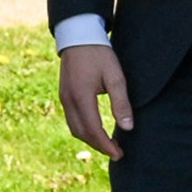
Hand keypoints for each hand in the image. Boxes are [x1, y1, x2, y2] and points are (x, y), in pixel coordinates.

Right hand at [58, 45, 134, 159]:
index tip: (119, 154)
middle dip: (99, 146)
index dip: (106, 145)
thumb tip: (127, 128)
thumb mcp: (115, 77)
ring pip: (74, 128)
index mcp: (81, 97)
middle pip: (82, 133)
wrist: (78, 36)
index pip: (94, 130)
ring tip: (107, 144)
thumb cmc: (99, 55)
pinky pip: (72, 119)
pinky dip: (84, 130)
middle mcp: (68, 100)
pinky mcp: (64, 95)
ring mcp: (63, 98)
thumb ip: (121, 103)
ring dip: (90, 139)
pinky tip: (96, 129)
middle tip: (116, 152)